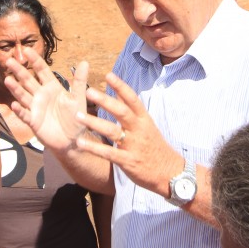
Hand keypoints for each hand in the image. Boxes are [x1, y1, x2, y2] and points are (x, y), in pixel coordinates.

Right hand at [4, 50, 87, 149]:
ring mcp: (36, 108)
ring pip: (23, 95)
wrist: (73, 140)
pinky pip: (25, 114)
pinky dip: (20, 110)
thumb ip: (80, 81)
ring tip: (8, 79)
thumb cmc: (76, 118)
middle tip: (9, 60)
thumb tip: (85, 62)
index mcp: (52, 87)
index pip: (42, 70)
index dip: (35, 60)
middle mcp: (41, 95)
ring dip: (15, 88)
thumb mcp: (78, 99)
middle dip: (19, 71)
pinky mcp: (33, 121)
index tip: (27, 50)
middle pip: (28, 80)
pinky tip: (14, 105)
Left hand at [75, 72, 180, 196]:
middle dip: (105, 101)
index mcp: (144, 120)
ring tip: (77, 116)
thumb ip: (132, 110)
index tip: (108, 74)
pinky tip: (80, 143)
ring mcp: (134, 146)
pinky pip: (109, 153)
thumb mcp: (147, 126)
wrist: (171, 173)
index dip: (121, 86)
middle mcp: (139, 130)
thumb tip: (119, 93)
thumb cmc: (155, 147)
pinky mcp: (128, 162)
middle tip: (88, 91)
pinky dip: (94, 148)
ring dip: (94, 123)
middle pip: (122, 112)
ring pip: (113, 131)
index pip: (133, 99)